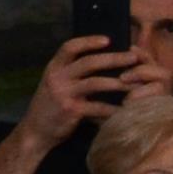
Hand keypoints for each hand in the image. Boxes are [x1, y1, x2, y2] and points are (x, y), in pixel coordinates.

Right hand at [23, 29, 139, 142]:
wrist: (34, 133)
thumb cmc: (50, 107)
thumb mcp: (55, 84)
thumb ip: (71, 73)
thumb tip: (102, 61)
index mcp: (54, 68)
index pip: (69, 47)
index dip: (89, 41)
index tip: (108, 40)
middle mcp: (57, 78)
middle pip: (89, 62)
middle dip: (114, 59)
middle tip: (134, 58)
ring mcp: (63, 94)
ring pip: (96, 83)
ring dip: (119, 82)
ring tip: (138, 83)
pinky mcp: (71, 110)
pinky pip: (98, 107)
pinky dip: (114, 108)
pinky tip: (126, 109)